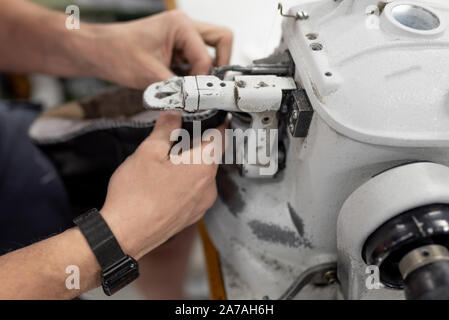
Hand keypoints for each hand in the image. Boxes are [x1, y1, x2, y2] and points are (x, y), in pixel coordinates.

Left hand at [85, 10, 232, 88]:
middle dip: (220, 65)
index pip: (207, 56)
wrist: (96, 52)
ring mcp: (181, 37)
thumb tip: (196, 103)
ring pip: (212, 50)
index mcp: (180, 26)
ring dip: (206, 70)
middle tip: (211, 85)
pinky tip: (183, 84)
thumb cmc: (116, 53)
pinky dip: (195, 74)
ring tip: (194, 87)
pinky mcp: (176, 48)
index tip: (197, 96)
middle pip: (222, 41)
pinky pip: (197, 60)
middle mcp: (184, 27)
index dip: (203, 79)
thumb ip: (178, 90)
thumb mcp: (150, 76)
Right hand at [100, 111, 225, 258]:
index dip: (216, 123)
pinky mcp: (191, 216)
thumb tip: (173, 116)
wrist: (123, 235)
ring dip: (189, 165)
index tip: (212, 117)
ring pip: (201, 175)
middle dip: (195, 144)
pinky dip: (184, 183)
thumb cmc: (135, 197)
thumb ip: (165, 129)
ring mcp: (201, 205)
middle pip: (210, 156)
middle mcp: (208, 187)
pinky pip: (194, 192)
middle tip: (174, 139)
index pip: (221, 137)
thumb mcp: (147, 152)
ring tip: (163, 164)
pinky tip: (163, 183)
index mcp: (203, 167)